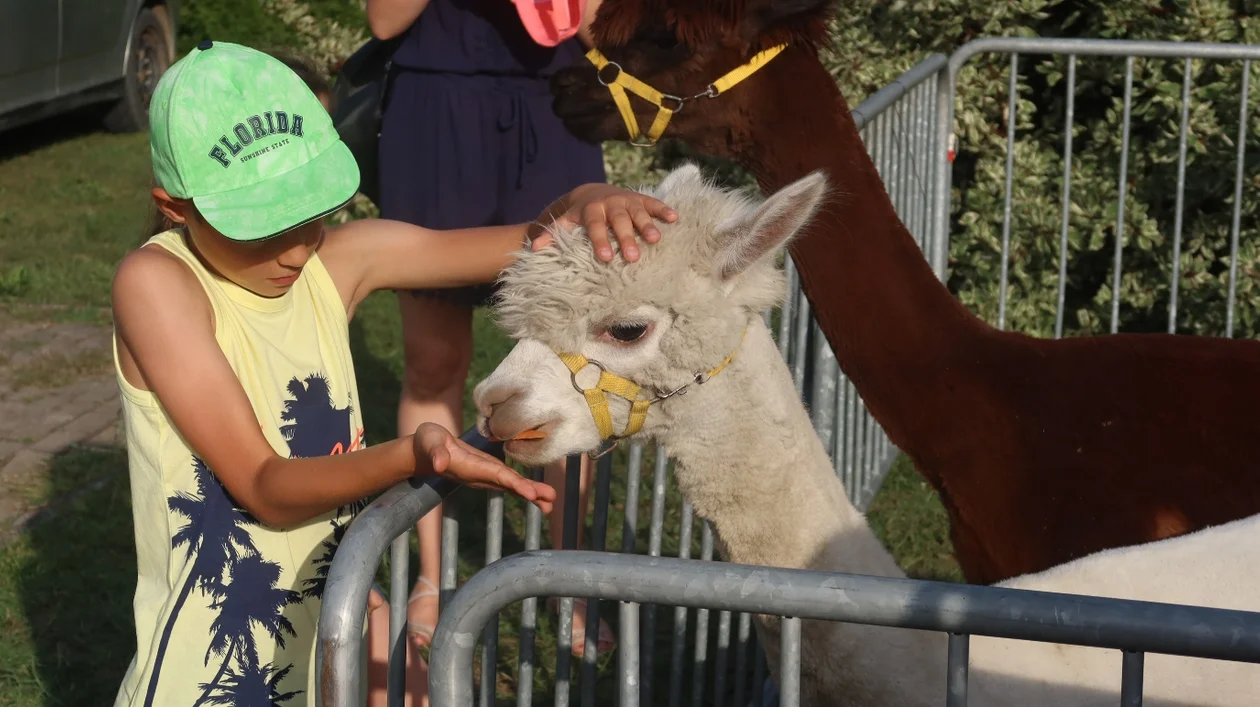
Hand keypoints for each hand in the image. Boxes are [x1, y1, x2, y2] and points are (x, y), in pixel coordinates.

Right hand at [414, 423, 555, 512]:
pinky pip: (508, 481)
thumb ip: (435, 452)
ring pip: (510, 485)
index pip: (495, 476)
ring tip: (550, 502)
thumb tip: (438, 464)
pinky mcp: (487, 471)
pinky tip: (537, 493)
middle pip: (508, 485)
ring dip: (531, 493)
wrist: (423, 451)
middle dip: (529, 493)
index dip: (514, 484)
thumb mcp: (429, 442)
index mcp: (469, 468)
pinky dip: (523, 486)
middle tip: (550, 502)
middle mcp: (479, 476)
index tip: (530, 493)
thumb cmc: (426, 443)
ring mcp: (483, 475)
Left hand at [531, 183, 678, 262]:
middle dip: (625, 237)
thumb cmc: (580, 214)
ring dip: (647, 225)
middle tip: (632, 257)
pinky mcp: (640, 199)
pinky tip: (675, 219)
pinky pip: (653, 203)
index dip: (599, 240)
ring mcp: (626, 200)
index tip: (605, 258)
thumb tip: (533, 249)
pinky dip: (663, 210)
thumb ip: (552, 233)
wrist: (592, 191)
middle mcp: (610, 204)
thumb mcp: (566, 221)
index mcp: (591, 211)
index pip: (595, 226)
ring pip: (637, 212)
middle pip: (618, 221)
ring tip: (655, 240)